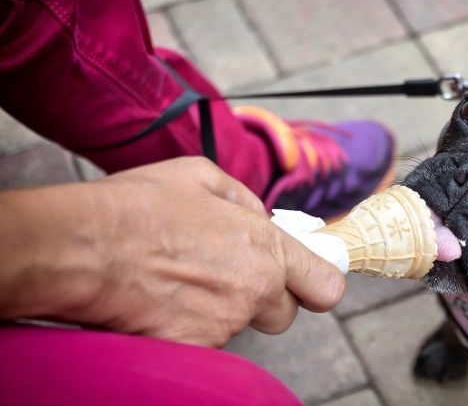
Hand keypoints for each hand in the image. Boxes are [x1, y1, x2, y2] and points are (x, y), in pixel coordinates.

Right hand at [0, 157, 344, 346]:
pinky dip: (184, 331)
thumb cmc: (137, 206)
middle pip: (283, 315)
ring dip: (218, 313)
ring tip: (174, 283)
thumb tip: (259, 217)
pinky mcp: (194, 350)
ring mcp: (225, 325)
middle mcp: (255, 290)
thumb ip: (244, 201)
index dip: (316, 286)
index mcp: (266, 248)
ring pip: (237, 328)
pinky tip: (157, 306)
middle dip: (262, 301)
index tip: (309, 285)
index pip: (325, 286)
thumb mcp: (200, 176)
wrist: (83, 246)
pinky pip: (202, 347)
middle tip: (223, 280)